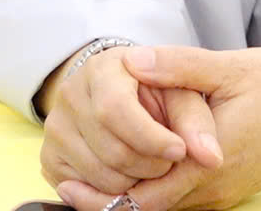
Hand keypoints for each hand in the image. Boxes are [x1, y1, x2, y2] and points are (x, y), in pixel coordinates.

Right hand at [41, 46, 220, 205]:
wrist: (120, 91)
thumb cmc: (157, 91)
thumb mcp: (182, 92)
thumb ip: (198, 119)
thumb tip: (210, 157)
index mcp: (103, 69)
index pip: (116, 111)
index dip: (151, 139)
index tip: (180, 151)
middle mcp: (71, 95)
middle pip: (111, 150)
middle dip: (151, 165)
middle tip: (170, 159)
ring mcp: (56, 128)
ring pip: (101, 176)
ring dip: (136, 181)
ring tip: (152, 162)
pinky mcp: (50, 158)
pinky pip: (83, 191)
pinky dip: (113, 191)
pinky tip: (130, 172)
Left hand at [80, 47, 260, 210]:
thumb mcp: (233, 66)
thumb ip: (180, 66)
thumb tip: (131, 61)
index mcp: (209, 161)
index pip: (144, 197)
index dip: (102, 198)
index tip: (67, 186)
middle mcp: (213, 187)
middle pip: (149, 209)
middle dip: (107, 200)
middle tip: (65, 184)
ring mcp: (223, 191)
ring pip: (165, 205)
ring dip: (130, 193)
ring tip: (88, 175)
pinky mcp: (229, 186)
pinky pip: (182, 197)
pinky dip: (153, 188)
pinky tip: (134, 165)